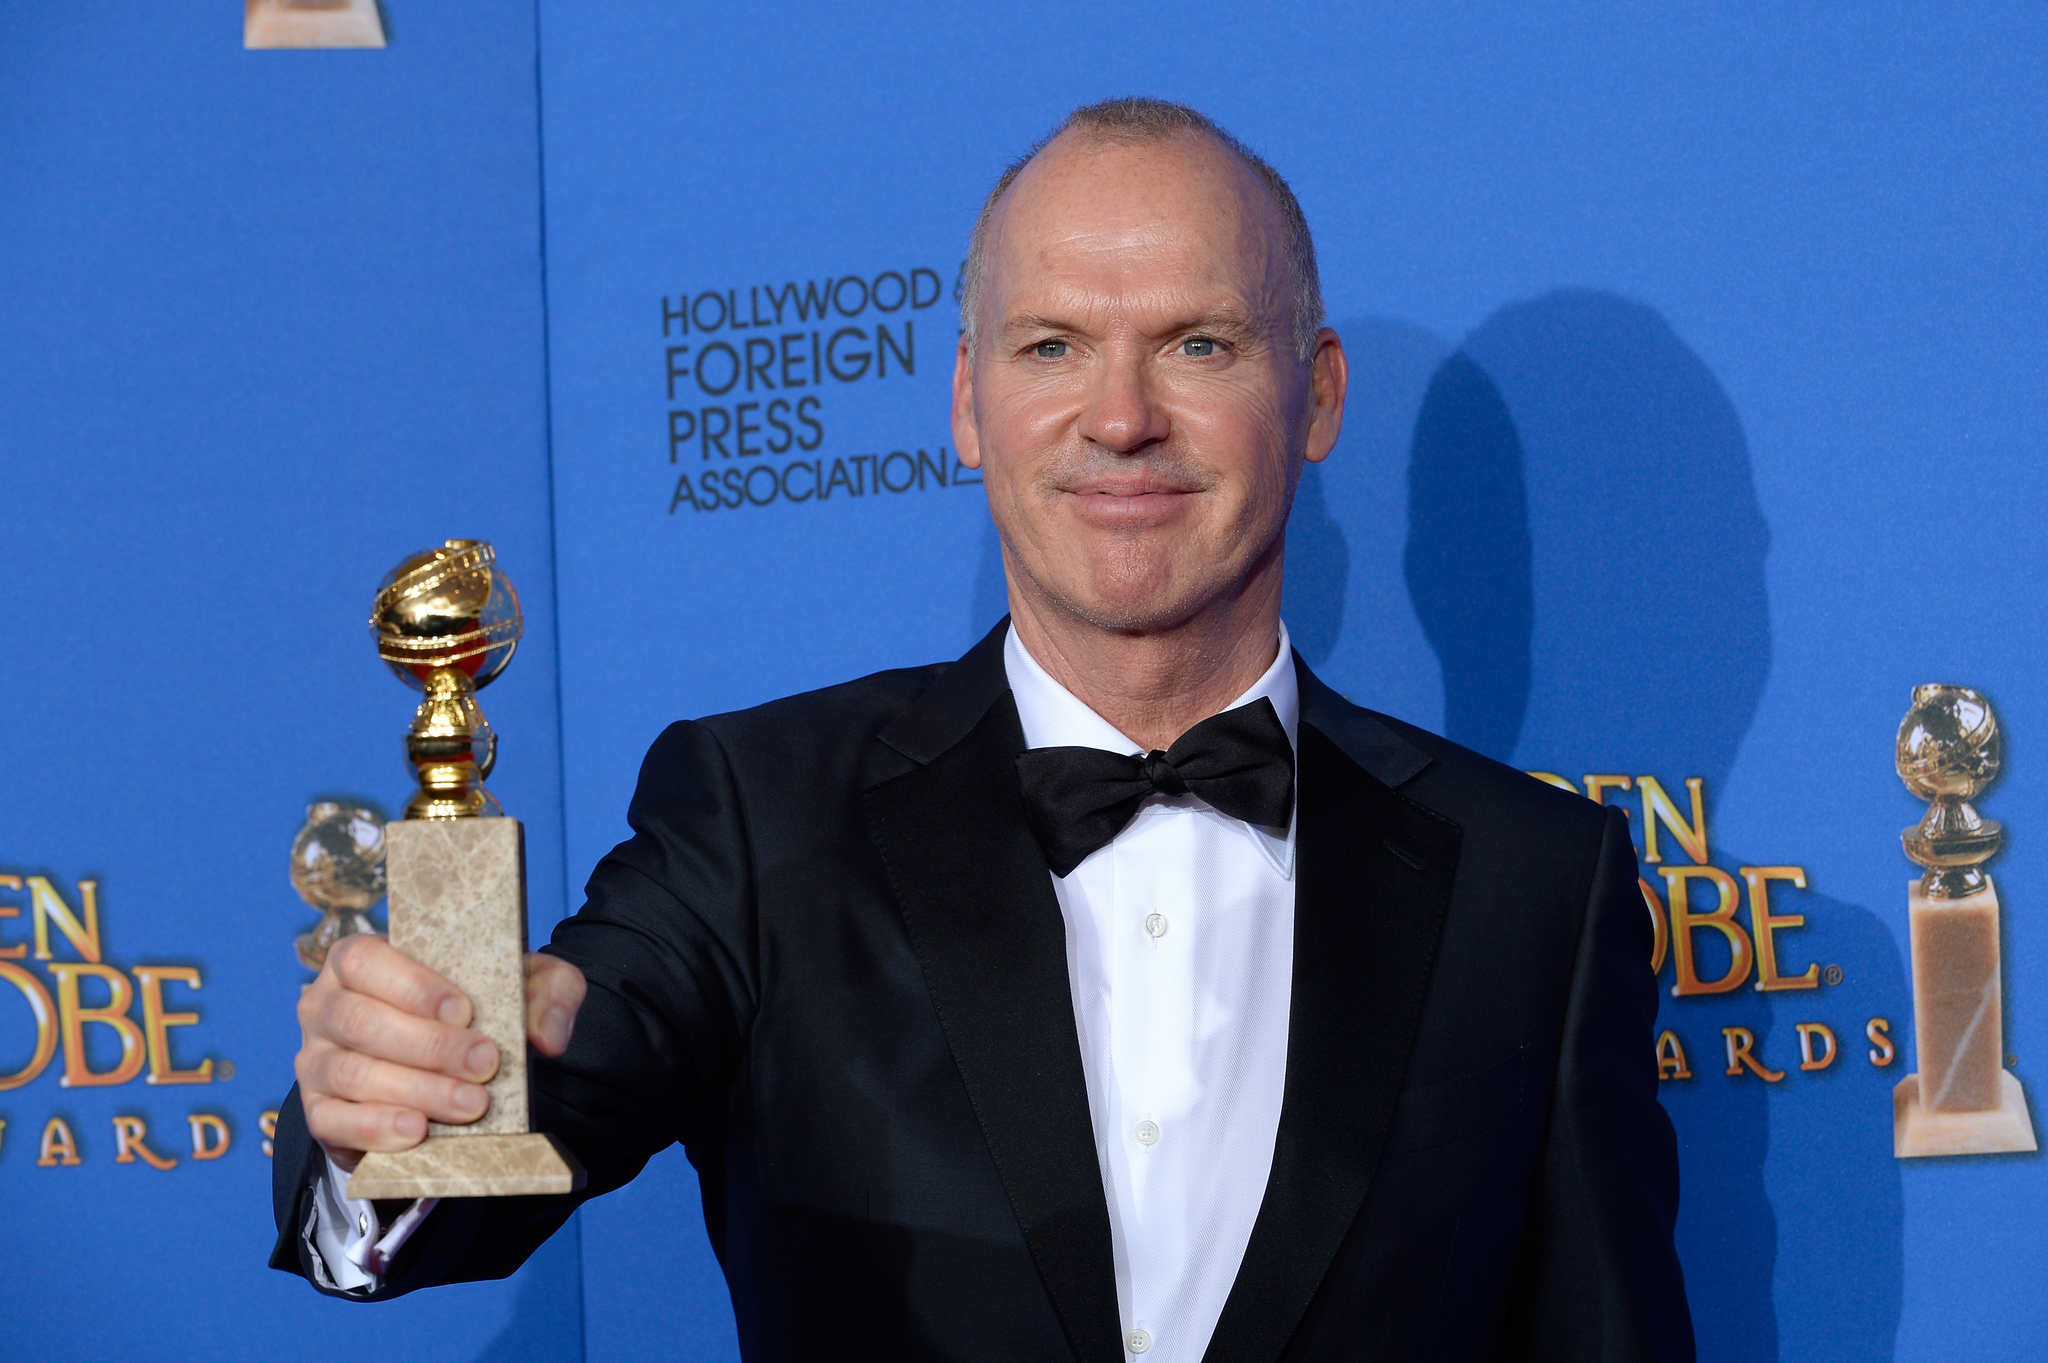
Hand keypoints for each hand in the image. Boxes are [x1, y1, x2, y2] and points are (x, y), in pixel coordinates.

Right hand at [295, 933, 586, 1171]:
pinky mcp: (318, 1112)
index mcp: (357, 962)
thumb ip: (546, 993)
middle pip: (361, 1021)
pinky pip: (333, 1121)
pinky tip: (417, 1131)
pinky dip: (375, 1127)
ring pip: (353, 1073)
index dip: (413, 985)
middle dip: (429, 1046)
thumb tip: (548, 1037)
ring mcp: (314, 1061)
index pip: (365, 959)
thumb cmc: (474, 1011)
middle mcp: (325, 1006)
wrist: (448, 1068)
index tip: (464, 1011)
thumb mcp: (520, 985)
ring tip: (470, 1103)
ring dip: (416, 1090)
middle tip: (484, 1063)